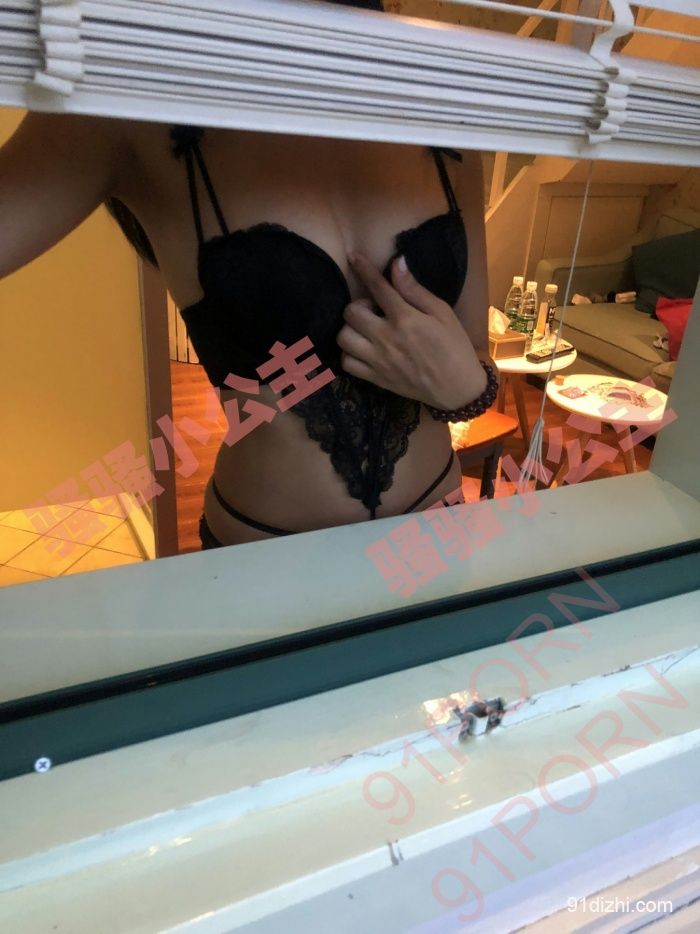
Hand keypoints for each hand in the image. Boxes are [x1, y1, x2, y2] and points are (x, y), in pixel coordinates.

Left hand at [337, 251, 487, 409]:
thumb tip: (397, 263)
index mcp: (405, 319)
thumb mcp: (442, 312)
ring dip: (350, 328)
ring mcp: (378, 361)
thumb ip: (415, 289)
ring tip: (365, 329)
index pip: (377, 287)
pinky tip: (362, 348)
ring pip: (343, 338)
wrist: (457, 388)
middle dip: (358, 304)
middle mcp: (386, 339)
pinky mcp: (375, 378)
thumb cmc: (454, 346)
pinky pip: (347, 363)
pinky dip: (349, 352)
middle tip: (374, 309)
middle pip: (351, 312)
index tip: (353, 256)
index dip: (363, 268)